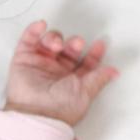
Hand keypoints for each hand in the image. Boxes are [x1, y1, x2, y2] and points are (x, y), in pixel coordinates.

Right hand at [3, 19, 117, 126]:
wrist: (37, 114)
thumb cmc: (60, 109)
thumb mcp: (86, 92)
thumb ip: (99, 78)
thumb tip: (115, 72)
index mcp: (74, 81)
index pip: (86, 62)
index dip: (94, 53)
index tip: (101, 43)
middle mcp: (58, 72)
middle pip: (69, 48)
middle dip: (74, 43)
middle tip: (77, 44)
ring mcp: (41, 64)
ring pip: (51, 41)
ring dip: (55, 38)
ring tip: (56, 45)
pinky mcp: (24, 59)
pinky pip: (29, 40)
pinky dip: (34, 30)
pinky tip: (41, 25)